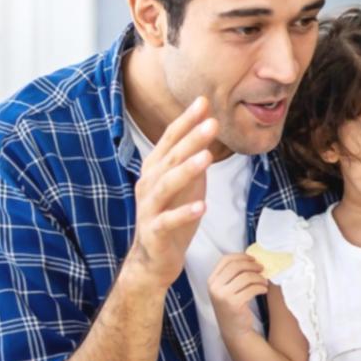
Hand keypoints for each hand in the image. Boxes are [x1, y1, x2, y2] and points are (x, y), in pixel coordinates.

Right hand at [126, 96, 217, 287]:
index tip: (203, 101)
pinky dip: (184, 213)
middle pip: (170, 157)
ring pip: (166, 185)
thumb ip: (192, 159)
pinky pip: (168, 220)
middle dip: (191, 139)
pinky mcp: (153, 231)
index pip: (170, 139)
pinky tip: (202, 206)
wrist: (153, 259)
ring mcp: (149, 208)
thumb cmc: (171, 217)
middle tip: (212, 123)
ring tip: (207, 157)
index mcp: (155, 169)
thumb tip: (207, 128)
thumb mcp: (185, 184)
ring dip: (187, 170)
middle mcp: (148, 184)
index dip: (186, 120)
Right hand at [207, 253, 266, 336]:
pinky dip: (261, 287)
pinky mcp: (234, 304)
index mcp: (212, 280)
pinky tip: (264, 290)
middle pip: (236, 266)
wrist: (234, 330)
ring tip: (264, 282)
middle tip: (262, 268)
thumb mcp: (227, 289)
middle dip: (252, 265)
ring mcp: (223, 296)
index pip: (226, 260)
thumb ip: (233, 274)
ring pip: (246, 277)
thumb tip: (253, 258)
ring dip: (259, 278)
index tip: (253, 258)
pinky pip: (252, 289)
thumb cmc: (233, 306)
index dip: (241, 256)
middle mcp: (215, 287)